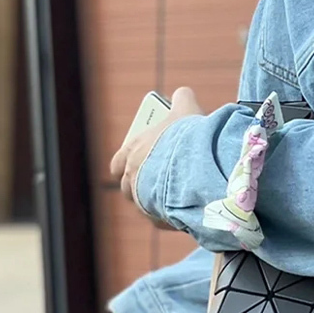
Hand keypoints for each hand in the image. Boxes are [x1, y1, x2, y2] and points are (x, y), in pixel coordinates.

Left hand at [111, 87, 203, 210]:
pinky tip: (185, 207)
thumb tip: (182, 93)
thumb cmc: (184, 139)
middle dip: (142, 183)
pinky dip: (172, 215)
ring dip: (156, 200)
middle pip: (129, 186)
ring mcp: (143, 202)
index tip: (138, 161)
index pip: (118, 163)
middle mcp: (131, 180)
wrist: (195, 169)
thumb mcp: (185, 112)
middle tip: (161, 178)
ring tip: (175, 194)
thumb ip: (182, 99)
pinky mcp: (159, 218)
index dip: (126, 163)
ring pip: (145, 204)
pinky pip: (163, 219)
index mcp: (131, 155)